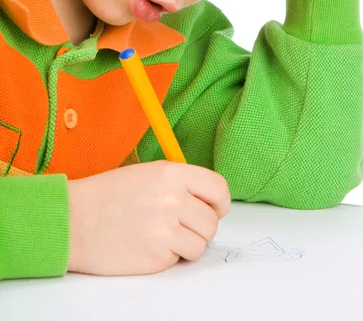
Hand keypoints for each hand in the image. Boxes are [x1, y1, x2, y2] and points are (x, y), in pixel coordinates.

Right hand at [68, 160, 230, 275]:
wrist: (73, 220)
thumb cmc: (106, 196)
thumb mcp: (146, 173)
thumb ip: (179, 183)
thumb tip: (207, 200)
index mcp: (172, 173)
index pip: (218, 188)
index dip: (219, 203)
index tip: (214, 210)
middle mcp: (173, 198)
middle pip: (212, 221)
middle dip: (200, 228)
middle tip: (179, 227)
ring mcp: (166, 228)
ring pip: (200, 244)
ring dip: (186, 244)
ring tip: (161, 236)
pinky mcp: (157, 255)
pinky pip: (179, 259)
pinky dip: (168, 257)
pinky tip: (147, 245)